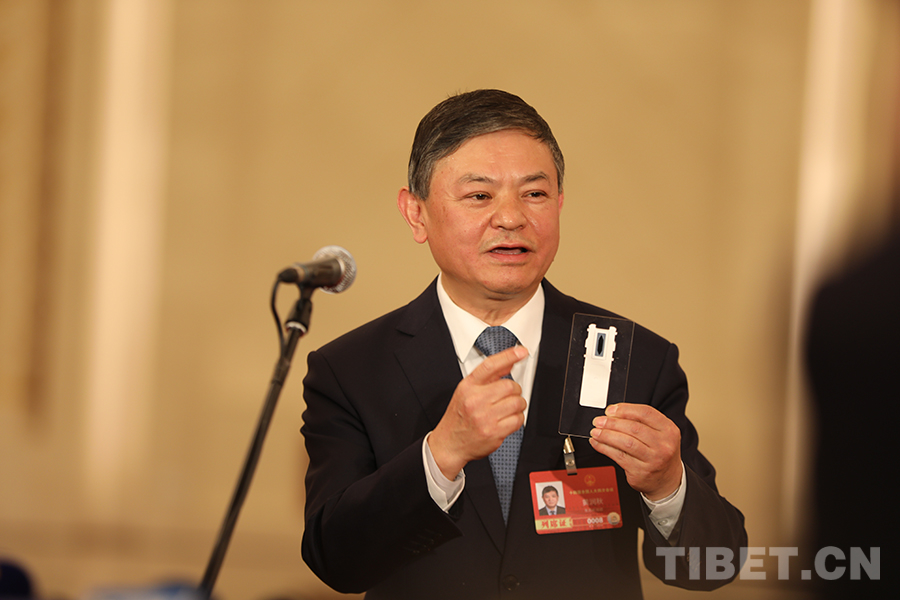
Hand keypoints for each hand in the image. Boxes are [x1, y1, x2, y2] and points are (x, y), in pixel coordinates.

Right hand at [428, 346, 527, 479]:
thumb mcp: (467, 392)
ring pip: (517, 403)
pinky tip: (506, 420)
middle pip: (510, 386)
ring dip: (517, 406)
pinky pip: (518, 420)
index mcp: (468, 387)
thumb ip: (489, 377)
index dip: (508, 356)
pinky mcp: (494, 432)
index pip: (490, 366)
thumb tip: (508, 363)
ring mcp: (485, 417)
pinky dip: (516, 419)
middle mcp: (475, 401)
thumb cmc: (458, 417)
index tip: (521, 351)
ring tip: (507, 410)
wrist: (450, 443)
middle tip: (508, 397)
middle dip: (514, 391)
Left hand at [589, 403, 680, 499]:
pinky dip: (604, 448)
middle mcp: (663, 445)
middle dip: (612, 423)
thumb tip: (613, 414)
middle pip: (633, 428)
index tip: (611, 410)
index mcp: (669, 430)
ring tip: (596, 432)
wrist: (668, 481)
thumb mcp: (660, 434)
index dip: (625, 409)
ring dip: (606, 435)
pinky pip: (619, 456)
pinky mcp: (640, 471)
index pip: (645, 413)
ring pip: (625, 442)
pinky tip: (597, 444)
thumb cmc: (660, 453)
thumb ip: (641, 422)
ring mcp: (653, 459)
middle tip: (599, 421)